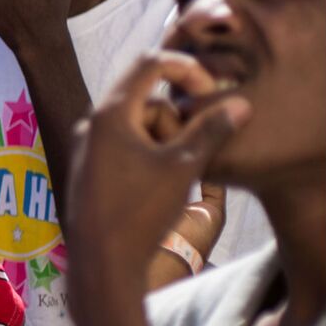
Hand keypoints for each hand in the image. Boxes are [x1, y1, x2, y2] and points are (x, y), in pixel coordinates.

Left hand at [65, 50, 248, 285]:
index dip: (186, 68)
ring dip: (164, 140)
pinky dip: (148, 154)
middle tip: (190, 153)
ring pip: (138, 125)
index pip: (149, 63)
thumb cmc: (140, 213)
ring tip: (174, 175)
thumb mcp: (184, 167)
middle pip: (146, 99)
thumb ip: (212, 131)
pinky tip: (158, 185)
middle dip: (176, 119)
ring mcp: (87, 147)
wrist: (102, 262)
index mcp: (109, 114)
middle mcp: (91, 124)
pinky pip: (126, 145)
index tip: (211, 91)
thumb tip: (239, 104)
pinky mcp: (90, 167)